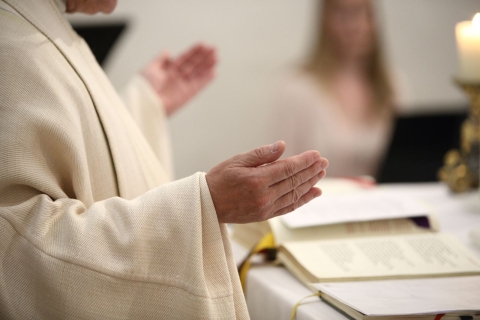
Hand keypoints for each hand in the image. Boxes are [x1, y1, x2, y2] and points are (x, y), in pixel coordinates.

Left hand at [141, 44, 216, 116]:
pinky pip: (199, 85)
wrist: (144, 102)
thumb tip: (169, 51)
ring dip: (207, 66)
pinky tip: (214, 72)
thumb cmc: (143, 87)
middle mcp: (177, 78)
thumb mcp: (150, 68)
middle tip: (214, 48)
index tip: (202, 44)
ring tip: (216, 57)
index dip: (193, 52)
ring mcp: (182, 86)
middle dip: (204, 57)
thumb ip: (160, 59)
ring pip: (198, 74)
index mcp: (168, 71)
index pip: (184, 59)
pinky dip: (206, 79)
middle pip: (193, 65)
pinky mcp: (187, 95)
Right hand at [206, 141, 328, 223]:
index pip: (287, 169)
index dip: (304, 161)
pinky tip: (314, 192)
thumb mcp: (237, 161)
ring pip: (294, 194)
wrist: (207, 204)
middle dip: (311, 171)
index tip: (316, 155)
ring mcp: (266, 208)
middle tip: (324, 162)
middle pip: (294, 181)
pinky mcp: (265, 215)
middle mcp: (264, 196)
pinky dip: (303, 200)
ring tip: (322, 174)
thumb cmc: (219, 179)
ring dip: (310, 184)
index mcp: (257, 180)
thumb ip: (261, 154)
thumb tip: (282, 146)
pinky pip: (289, 207)